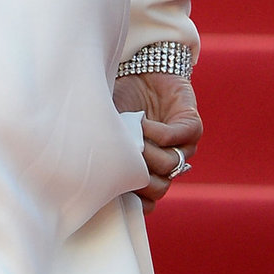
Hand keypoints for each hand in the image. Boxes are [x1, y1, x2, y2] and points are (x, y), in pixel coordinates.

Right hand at [114, 69, 200, 212]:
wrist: (139, 71)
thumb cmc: (117, 103)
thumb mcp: (103, 130)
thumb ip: (101, 152)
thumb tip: (82, 175)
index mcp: (148, 171)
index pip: (148, 203)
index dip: (133, 201)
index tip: (113, 189)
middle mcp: (166, 164)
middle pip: (158, 189)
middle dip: (137, 175)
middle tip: (119, 156)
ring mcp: (182, 148)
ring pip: (168, 165)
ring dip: (146, 150)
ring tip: (129, 133)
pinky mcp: (192, 127)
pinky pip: (177, 138)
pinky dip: (156, 132)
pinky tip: (140, 120)